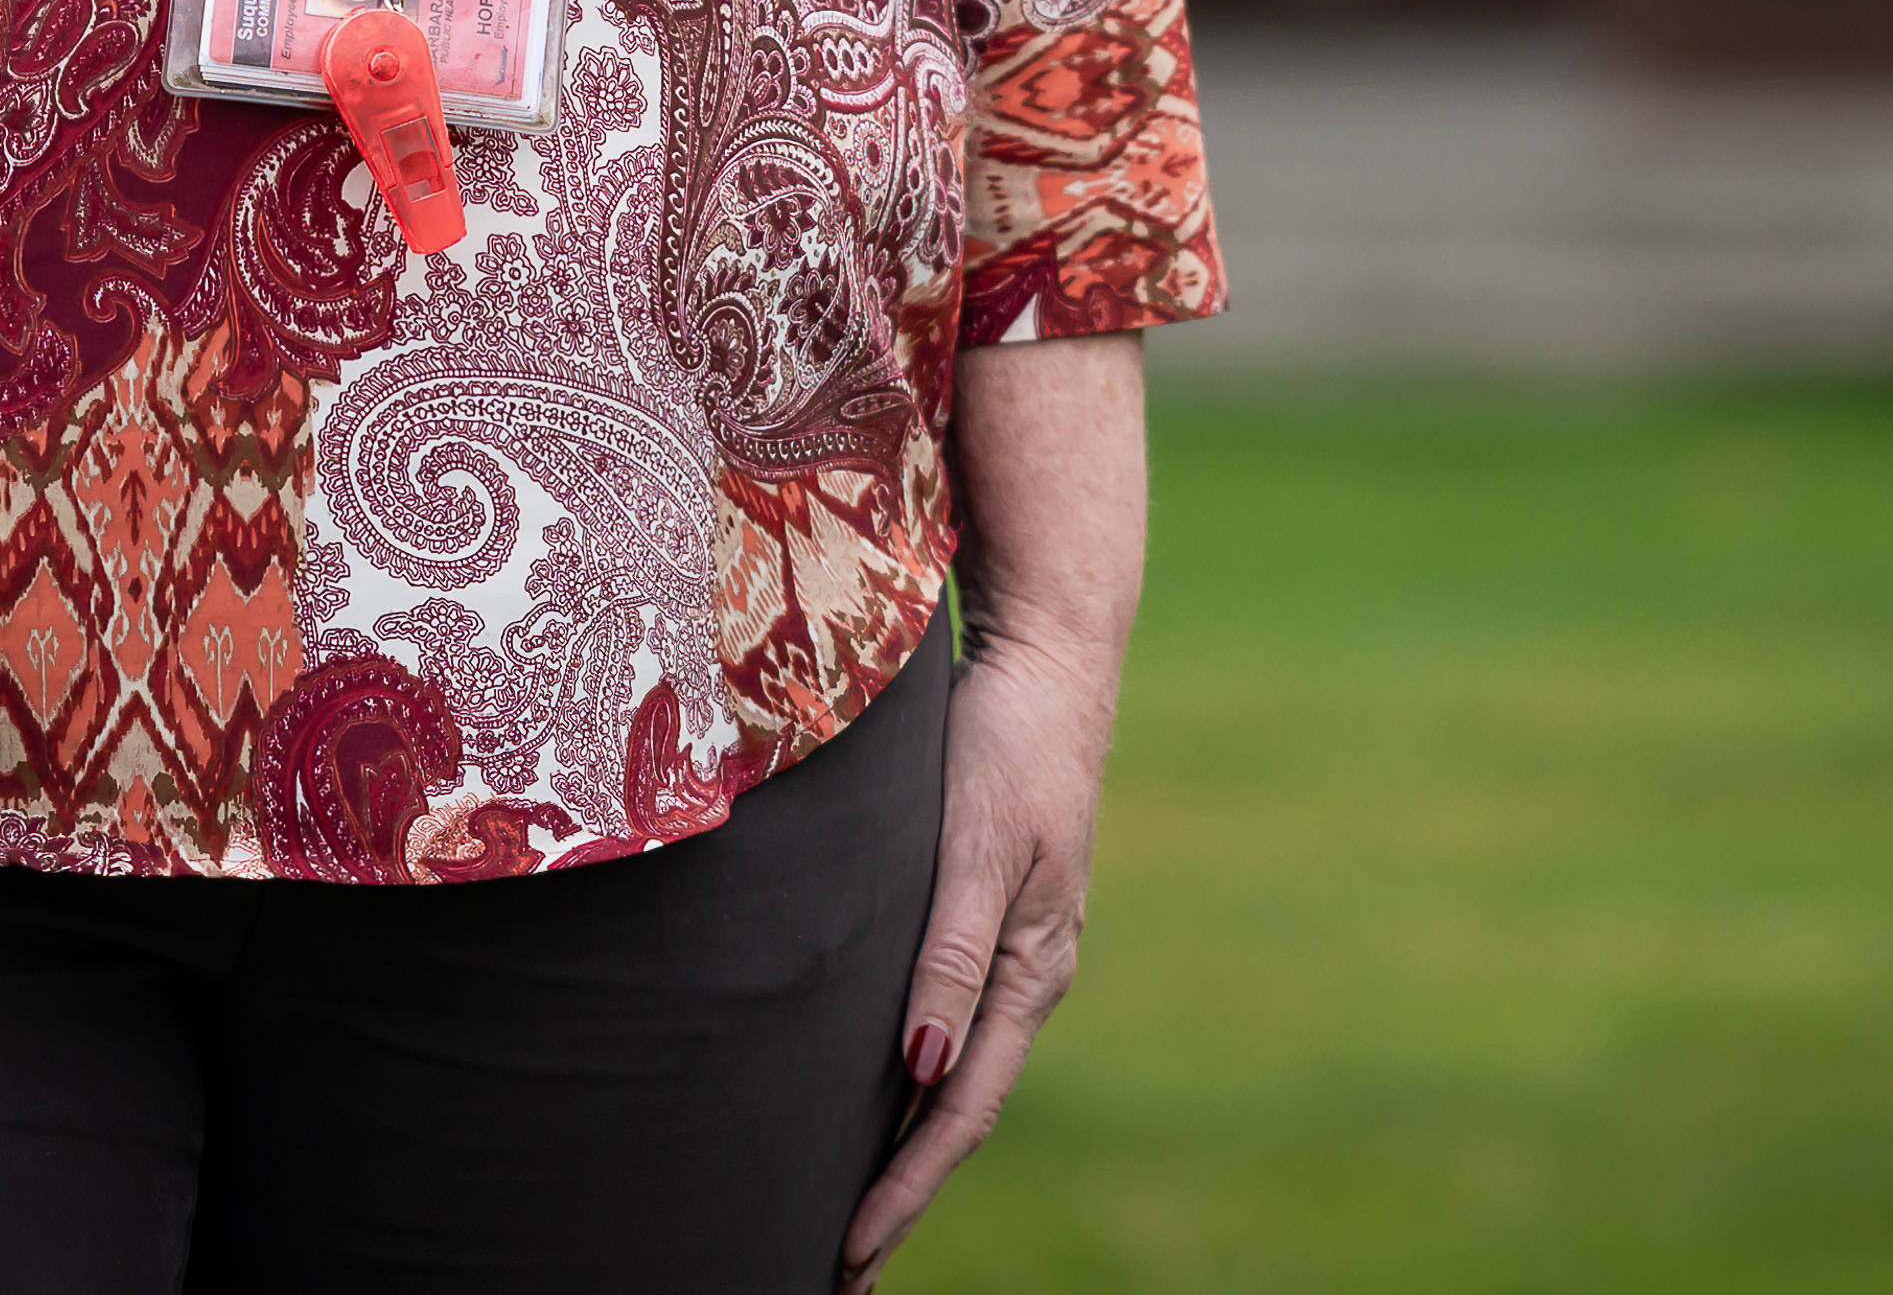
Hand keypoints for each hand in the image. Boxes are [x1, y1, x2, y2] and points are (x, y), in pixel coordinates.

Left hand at [837, 630, 1116, 1288]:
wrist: (1050, 659)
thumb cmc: (1008, 746)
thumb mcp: (977, 849)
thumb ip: (950, 958)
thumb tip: (922, 1071)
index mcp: (1032, 971)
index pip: (962, 1109)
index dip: (908, 1186)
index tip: (849, 1249)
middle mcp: (1028, 975)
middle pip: (960, 1110)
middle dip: (906, 1192)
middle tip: (843, 1270)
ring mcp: (1013, 949)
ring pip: (956, 1073)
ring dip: (909, 1144)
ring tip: (854, 1208)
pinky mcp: (990, 915)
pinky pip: (951, 1024)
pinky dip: (915, 1081)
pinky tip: (879, 1095)